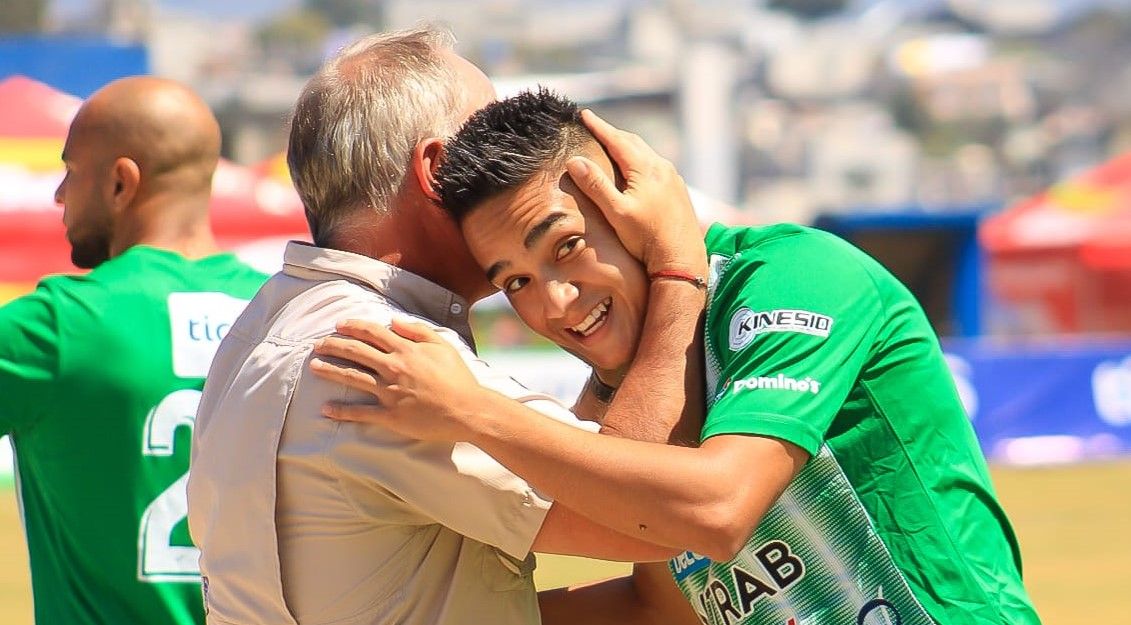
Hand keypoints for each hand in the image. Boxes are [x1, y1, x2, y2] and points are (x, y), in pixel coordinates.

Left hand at [308, 317, 486, 441]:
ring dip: (330, 370)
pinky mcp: (390, 416)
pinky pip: (361, 413)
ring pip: (352, 377)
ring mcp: (390, 392)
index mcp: (405, 350)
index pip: (371, 332)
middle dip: (333, 345)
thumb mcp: (442, 346)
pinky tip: (325, 410)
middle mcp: (394, 368)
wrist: (468, 410)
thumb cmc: (459, 378)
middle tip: (317, 345)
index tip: (338, 325)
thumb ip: (417, 330)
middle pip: (355, 351)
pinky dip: (341, 411)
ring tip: (313, 367)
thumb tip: (393, 320)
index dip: (352, 326)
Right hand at [566, 109, 706, 277]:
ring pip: (646, 154)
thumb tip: (575, 160)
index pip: (617, 140)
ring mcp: (673, 179)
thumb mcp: (616, 213)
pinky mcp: (678, 191)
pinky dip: (640, 160)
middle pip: (633, 142)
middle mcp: (662, 168)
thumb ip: (596, 186)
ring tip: (613, 144)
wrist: (682, 259)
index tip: (583, 114)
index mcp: (645, 168)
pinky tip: (636, 169)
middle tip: (595, 126)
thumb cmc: (647, 238)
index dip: (598, 127)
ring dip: (628, 146)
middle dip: (613, 133)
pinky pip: (656, 166)